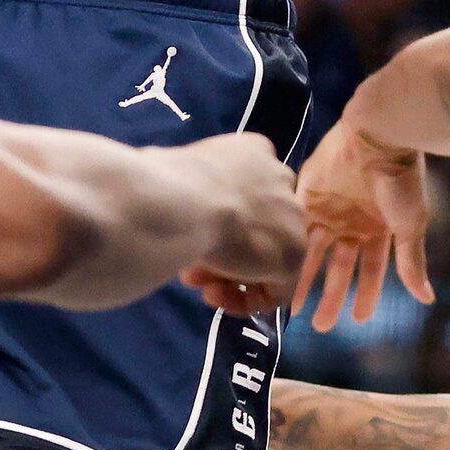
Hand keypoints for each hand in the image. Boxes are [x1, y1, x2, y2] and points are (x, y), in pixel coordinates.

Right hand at [172, 133, 302, 314]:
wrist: (183, 202)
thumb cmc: (167, 181)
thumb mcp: (169, 166)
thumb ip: (181, 179)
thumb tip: (156, 171)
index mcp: (254, 151)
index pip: (248, 190)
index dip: (217, 216)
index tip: (193, 230)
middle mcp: (280, 178)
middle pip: (258, 225)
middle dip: (224, 247)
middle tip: (191, 264)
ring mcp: (292, 215)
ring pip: (265, 255)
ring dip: (229, 274)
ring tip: (194, 282)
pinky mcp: (293, 252)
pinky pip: (273, 286)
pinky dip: (243, 297)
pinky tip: (214, 295)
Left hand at [292, 116, 433, 330]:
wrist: (378, 136)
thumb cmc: (400, 180)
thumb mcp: (411, 224)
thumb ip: (411, 262)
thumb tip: (427, 299)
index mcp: (379, 228)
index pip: (372, 269)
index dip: (365, 294)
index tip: (357, 320)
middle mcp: (352, 221)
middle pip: (340, 266)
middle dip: (332, 296)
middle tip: (321, 326)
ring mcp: (329, 208)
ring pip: (313, 252)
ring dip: (304, 279)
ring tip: (294, 310)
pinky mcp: (306, 193)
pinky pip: (294, 225)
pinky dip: (286, 247)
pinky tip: (276, 269)